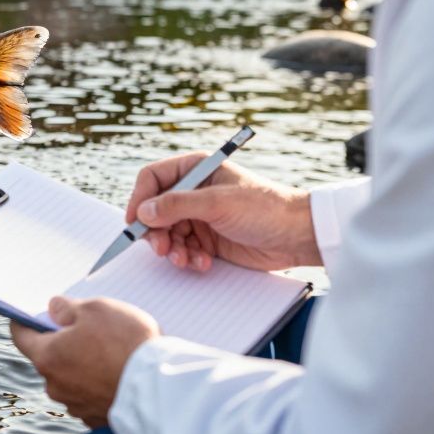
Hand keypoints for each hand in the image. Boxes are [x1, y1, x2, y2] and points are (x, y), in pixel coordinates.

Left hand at [11, 296, 158, 427]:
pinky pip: (90, 394)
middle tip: (85, 329)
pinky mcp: (96, 417)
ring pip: (70, 378)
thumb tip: (53, 309)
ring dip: (82, 364)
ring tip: (108, 351)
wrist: (161, 389)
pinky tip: (117, 372)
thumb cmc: (127, 344)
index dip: (24, 321)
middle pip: (49, 358)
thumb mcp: (97, 309)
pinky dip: (98, 383)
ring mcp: (76, 405)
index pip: (21, 336)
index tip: (31, 313)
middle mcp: (55, 385)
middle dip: (62, 342)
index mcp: (47, 357)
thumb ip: (68, 307)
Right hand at [126, 153, 318, 271]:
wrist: (299, 236)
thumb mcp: (218, 203)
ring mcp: (200, 216)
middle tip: (161, 249)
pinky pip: (184, 249)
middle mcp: (194, 191)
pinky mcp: (209, 239)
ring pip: (167, 233)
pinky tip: (203, 263)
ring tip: (186, 260)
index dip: (139, 199)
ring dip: (172, 249)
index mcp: (196, 169)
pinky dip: (188, 258)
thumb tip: (142, 212)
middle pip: (155, 210)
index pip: (152, 179)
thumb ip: (176, 205)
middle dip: (156, 231)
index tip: (134, 222)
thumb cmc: (265, 208)